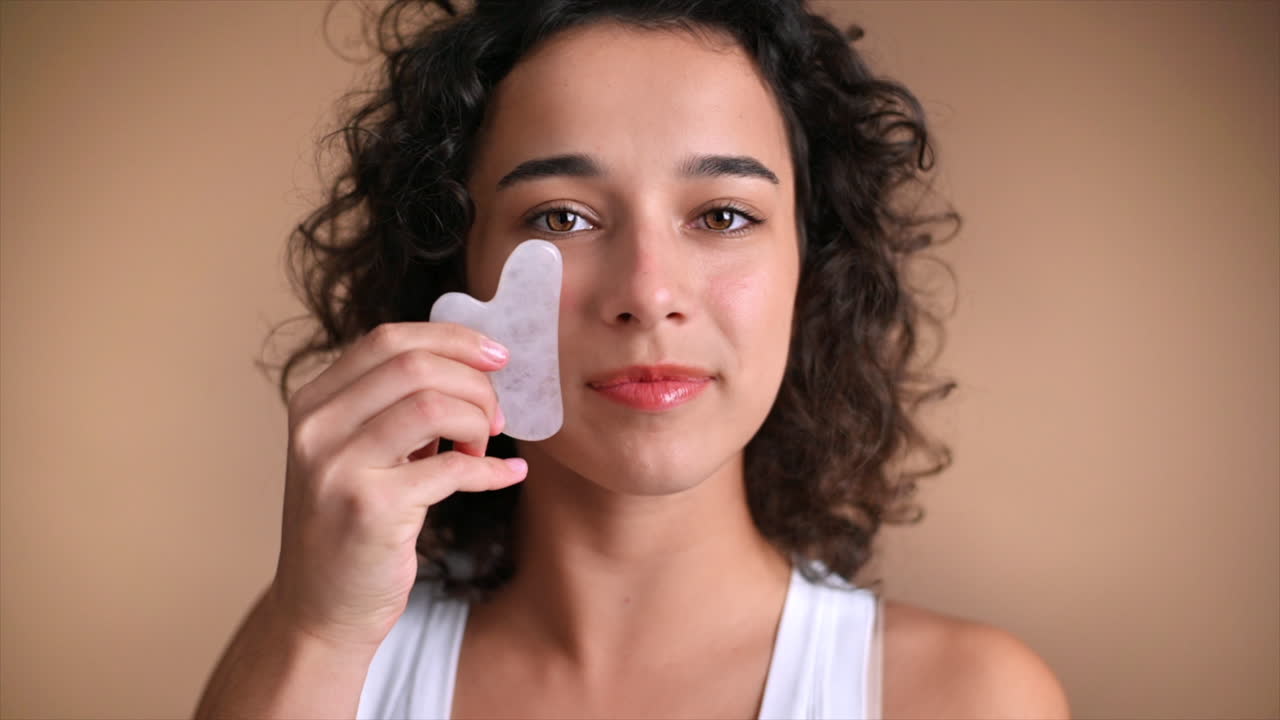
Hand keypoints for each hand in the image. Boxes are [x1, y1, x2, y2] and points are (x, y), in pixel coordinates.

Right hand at [266, 321, 526, 649]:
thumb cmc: (352, 527)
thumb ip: (392, 406)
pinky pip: (452, 468)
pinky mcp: (370, 509)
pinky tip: (506, 475)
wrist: (321, 611)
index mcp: (313, 403)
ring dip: (478, 423)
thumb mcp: (355, 452)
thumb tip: (471, 362)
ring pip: (433, 406)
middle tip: (497, 416)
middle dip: (474, 384)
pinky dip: (492, 469)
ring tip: (482, 451)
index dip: (453, 340)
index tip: (498, 357)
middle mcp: (317, 428)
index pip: (389, 339)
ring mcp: (339, 467)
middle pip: (415, 365)